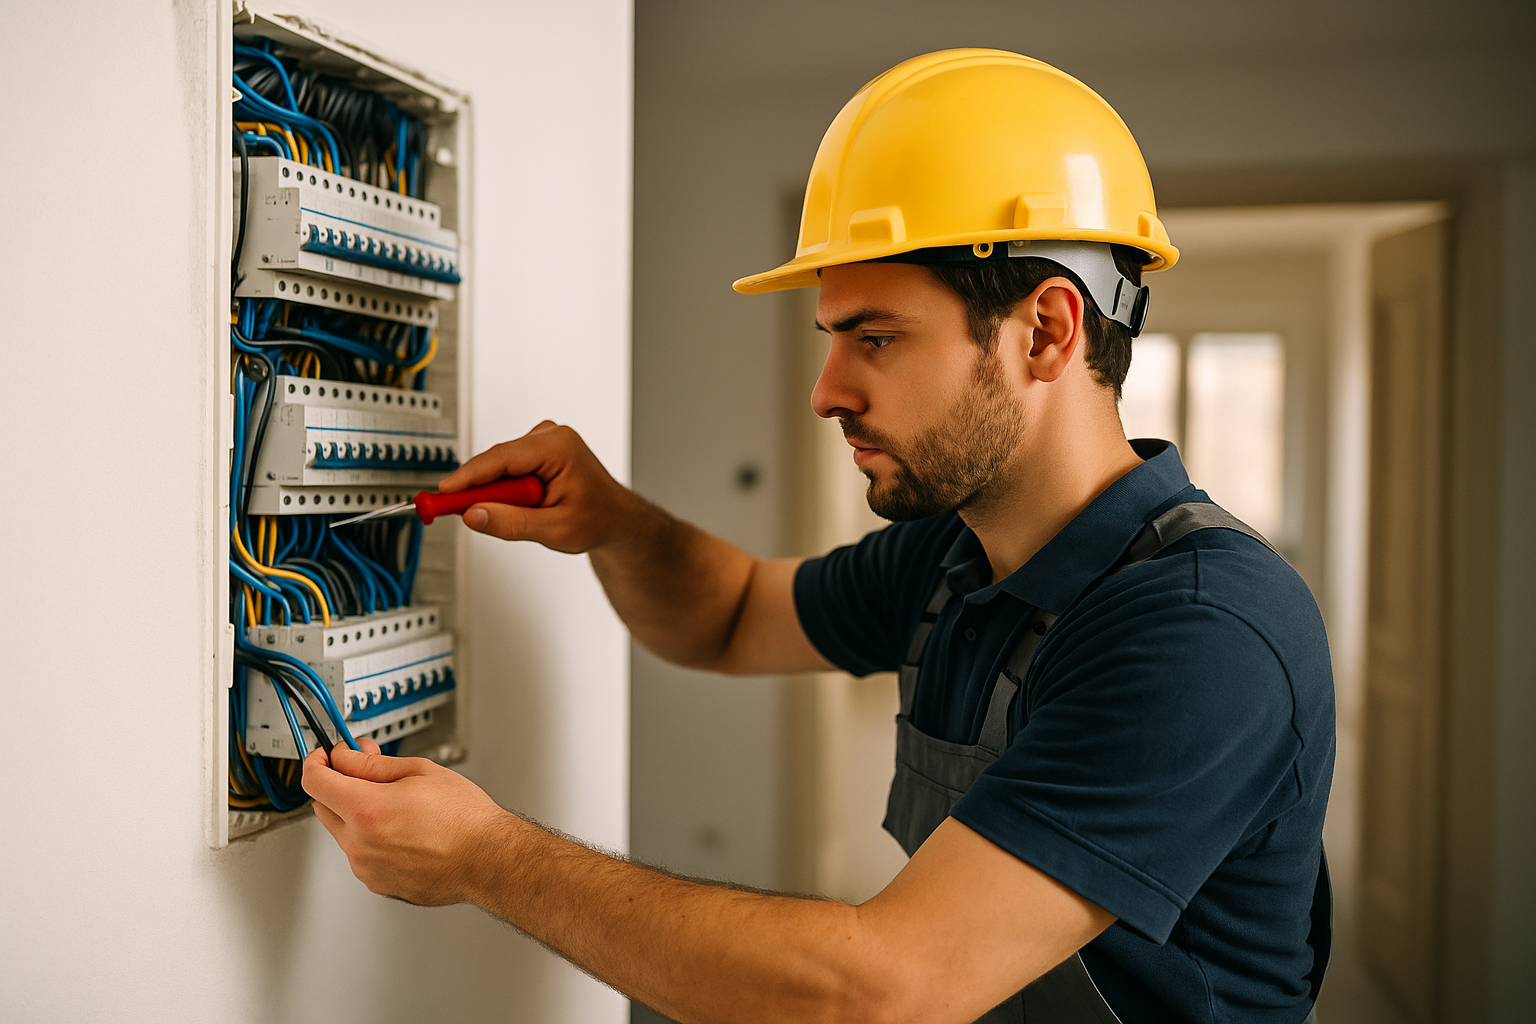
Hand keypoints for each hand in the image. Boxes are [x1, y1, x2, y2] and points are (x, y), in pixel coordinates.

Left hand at [302, 738, 517, 905]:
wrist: (488, 859)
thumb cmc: (465, 819)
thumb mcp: (420, 771)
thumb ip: (372, 764)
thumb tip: (346, 758)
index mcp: (366, 809)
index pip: (315, 780)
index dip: (317, 761)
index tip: (325, 755)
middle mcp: (359, 843)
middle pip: (323, 806)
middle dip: (338, 785)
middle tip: (367, 773)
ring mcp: (367, 867)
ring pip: (343, 832)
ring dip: (357, 814)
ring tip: (399, 807)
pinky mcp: (378, 883)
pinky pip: (362, 854)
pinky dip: (373, 839)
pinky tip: (405, 831)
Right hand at [436, 421, 646, 553]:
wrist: (615, 518)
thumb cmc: (598, 519)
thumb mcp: (555, 529)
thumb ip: (512, 523)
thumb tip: (474, 515)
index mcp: (559, 447)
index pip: (501, 458)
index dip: (468, 477)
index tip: (443, 494)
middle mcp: (550, 437)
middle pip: (496, 462)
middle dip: (480, 490)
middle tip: (460, 514)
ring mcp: (542, 442)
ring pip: (499, 467)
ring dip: (499, 494)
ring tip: (526, 516)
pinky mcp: (535, 452)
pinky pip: (506, 469)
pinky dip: (506, 490)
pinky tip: (525, 506)